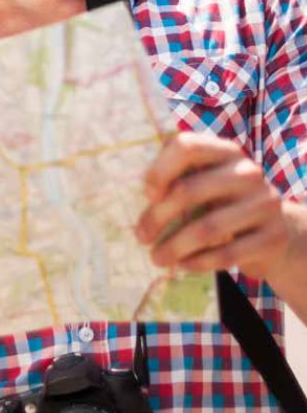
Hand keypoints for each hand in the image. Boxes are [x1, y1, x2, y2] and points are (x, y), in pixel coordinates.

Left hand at [135, 131, 288, 279]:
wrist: (274, 228)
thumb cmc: (222, 200)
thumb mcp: (203, 180)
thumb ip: (176, 177)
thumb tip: (138, 194)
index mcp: (224, 150)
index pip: (186, 147)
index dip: (161, 170)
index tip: (147, 195)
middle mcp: (247, 172)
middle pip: (189, 190)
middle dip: (157, 217)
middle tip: (141, 236)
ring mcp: (265, 204)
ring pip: (207, 228)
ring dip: (174, 246)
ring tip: (156, 258)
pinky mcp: (272, 238)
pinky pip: (227, 254)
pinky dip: (198, 261)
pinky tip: (182, 265)